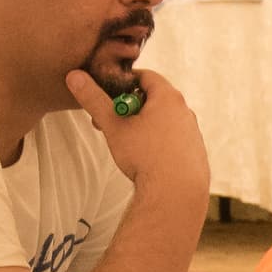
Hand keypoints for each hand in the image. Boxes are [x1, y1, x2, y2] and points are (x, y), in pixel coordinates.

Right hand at [61, 64, 210, 193]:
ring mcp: (193, 131)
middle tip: (112, 122)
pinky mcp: (195, 151)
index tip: (109, 96)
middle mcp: (185, 110)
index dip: (123, 83)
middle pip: (153, 99)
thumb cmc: (145, 158)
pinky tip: (147, 159)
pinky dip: (158, 142)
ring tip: (128, 144)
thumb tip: (75, 78)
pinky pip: (173, 138)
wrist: (175, 194)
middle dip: (130, 108)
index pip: (145, 76)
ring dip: (143, 126)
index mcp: (168, 97)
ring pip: (163, 120)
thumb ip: (94, 100)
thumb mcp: (114, 126)